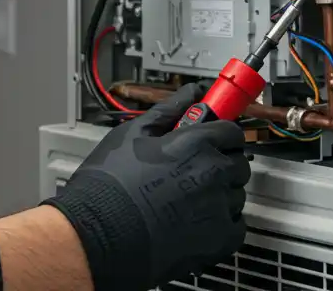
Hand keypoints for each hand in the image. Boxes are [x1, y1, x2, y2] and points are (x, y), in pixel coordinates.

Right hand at [43, 83, 249, 290]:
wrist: (94, 234)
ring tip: (187, 203)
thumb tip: (191, 93)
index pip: (231, 132)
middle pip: (238, 162)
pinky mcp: (219, 238)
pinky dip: (222, 226)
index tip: (211, 143)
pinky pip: (236, 227)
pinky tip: (195, 224)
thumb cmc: (107, 185)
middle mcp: (214, 171)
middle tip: (193, 175)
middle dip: (221, 165)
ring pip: (236, 195)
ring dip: (220, 196)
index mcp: (197, 142)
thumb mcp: (131, 135)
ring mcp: (219, 206)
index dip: (220, 137)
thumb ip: (167, 111)